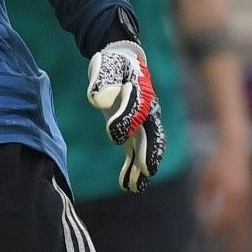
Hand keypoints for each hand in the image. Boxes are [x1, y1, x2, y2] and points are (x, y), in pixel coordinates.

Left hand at [87, 41, 164, 192]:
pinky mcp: (134, 132)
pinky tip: (128, 185)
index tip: (115, 136)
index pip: (136, 108)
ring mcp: (143, 123)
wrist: (122, 63)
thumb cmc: (113, 63)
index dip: (126, 121)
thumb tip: (98, 101)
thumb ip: (102, 81)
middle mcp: (148, 109)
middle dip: (150, 152)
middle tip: (146, 169)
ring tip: (136, 187)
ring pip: (147, 147)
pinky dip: (133, 168)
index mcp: (141, 90)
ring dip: (143, 167)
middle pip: (152, 133)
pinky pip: (137, 152)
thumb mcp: (105, 66)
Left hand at [197, 144, 251, 233]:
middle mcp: (242, 196)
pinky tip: (223, 214)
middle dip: (220, 227)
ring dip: (227, 222)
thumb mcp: (207, 177)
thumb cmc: (219, 161)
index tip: (205, 231)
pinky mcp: (248, 191)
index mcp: (231, 193)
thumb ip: (204, 195)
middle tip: (209, 232)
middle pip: (232, 219)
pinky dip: (232, 214)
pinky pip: (240, 208)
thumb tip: (200, 211)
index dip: (214, 226)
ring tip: (215, 226)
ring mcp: (246, 194)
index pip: (223, 217)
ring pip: (237, 215)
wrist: (236, 148)